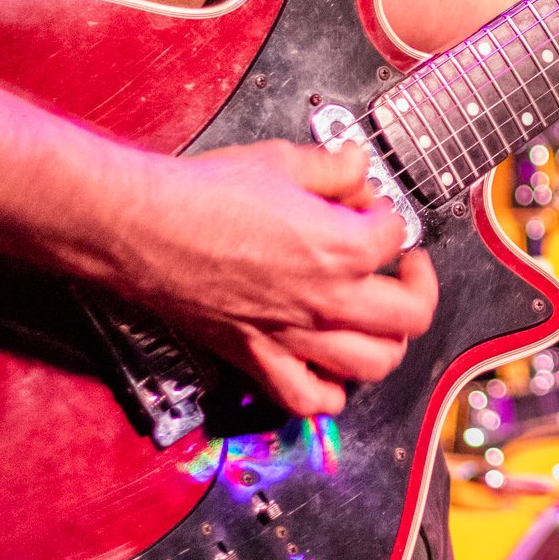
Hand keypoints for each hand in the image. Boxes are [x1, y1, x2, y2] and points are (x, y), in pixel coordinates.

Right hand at [106, 140, 437, 416]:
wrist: (139, 228)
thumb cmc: (201, 195)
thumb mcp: (280, 160)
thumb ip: (332, 167)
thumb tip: (357, 168)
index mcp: (340, 247)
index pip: (396, 236)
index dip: (388, 216)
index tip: (370, 208)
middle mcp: (326, 300)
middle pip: (410, 314)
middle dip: (419, 286)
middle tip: (406, 268)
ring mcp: (294, 336)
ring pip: (375, 364)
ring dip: (388, 341)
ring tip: (380, 318)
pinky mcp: (258, 357)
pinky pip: (310, 399)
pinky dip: (331, 393)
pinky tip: (334, 371)